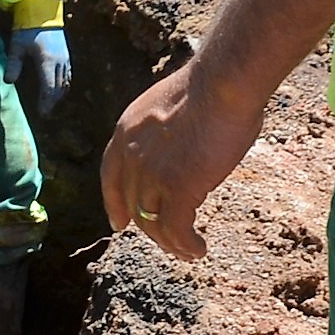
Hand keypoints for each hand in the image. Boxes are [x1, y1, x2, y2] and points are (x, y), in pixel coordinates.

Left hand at [8, 25, 71, 131]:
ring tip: (50, 103)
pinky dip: (63, 84)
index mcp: (48, 61)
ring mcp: (65, 57)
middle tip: (45, 112)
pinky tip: (57, 88)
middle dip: (52, 101)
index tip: (42, 113)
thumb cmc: (27, 28)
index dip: (46, 102)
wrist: (42, 11)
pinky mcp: (66, 54)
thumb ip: (13, 64)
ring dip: (58, 94)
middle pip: (59, 88)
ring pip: (65, 82)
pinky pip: (68, 74)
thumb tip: (8, 82)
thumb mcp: (16, 46)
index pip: (49, 88)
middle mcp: (60, 62)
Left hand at [98, 59, 266, 261]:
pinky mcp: (176, 190)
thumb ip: (168, 133)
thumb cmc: (214, 86)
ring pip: (153, 223)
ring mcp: (151, 175)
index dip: (114, 203)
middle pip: (134, 204)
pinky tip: (198, 250)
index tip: (119, 223)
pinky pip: (176, 230)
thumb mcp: (172, 107)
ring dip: (170, 242)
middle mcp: (131, 156)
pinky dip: (186, 245)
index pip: (110, 176)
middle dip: (150, 228)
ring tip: (187, 252)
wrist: (223, 82)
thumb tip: (185, 145)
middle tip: (168, 241)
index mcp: (126, 132)